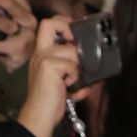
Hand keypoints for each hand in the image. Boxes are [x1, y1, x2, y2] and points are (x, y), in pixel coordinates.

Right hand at [16, 16, 86, 136]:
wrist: (40, 113)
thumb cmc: (52, 99)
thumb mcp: (65, 81)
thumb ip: (75, 72)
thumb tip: (96, 72)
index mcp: (42, 53)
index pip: (46, 26)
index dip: (62, 23)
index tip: (74, 32)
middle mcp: (40, 52)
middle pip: (48, 23)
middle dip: (66, 25)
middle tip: (75, 39)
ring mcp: (43, 57)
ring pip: (71, 50)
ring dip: (78, 65)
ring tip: (73, 79)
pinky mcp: (48, 65)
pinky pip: (73, 65)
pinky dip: (77, 77)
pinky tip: (70, 85)